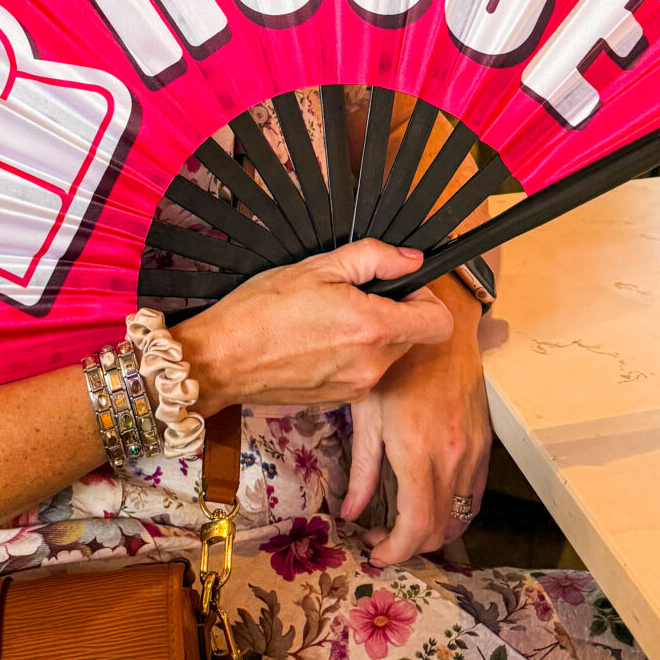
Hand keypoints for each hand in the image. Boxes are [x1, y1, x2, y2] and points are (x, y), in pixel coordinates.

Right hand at [179, 240, 454, 412]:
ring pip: (387, 355)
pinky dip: (353, 356)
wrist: (220, 360)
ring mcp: (356, 387)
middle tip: (352, 296)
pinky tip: (317, 342)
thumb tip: (411, 260)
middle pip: (412, 337)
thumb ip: (373, 258)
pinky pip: (364, 373)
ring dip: (372, 336)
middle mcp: (372, 364)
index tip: (399, 287)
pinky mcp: (340, 401)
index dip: (425, 299)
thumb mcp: (317, 267)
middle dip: (393, 314)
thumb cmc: (261, 310)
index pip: (438, 323)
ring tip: (328, 320)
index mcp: (373, 327)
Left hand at [341, 278, 490, 564]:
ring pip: (461, 516)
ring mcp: (473, 451)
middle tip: (381, 536)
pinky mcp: (484, 443)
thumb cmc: (398, 362)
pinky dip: (454, 510)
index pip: (417, 525)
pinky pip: (475, 494)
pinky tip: (431, 501)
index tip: (375, 551)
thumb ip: (361, 468)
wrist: (443, 325)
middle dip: (410, 545)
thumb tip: (350, 512)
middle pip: (441, 529)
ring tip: (402, 522)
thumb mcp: (367, 412)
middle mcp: (452, 457)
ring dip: (433, 531)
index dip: (397, 550)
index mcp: (419, 451)